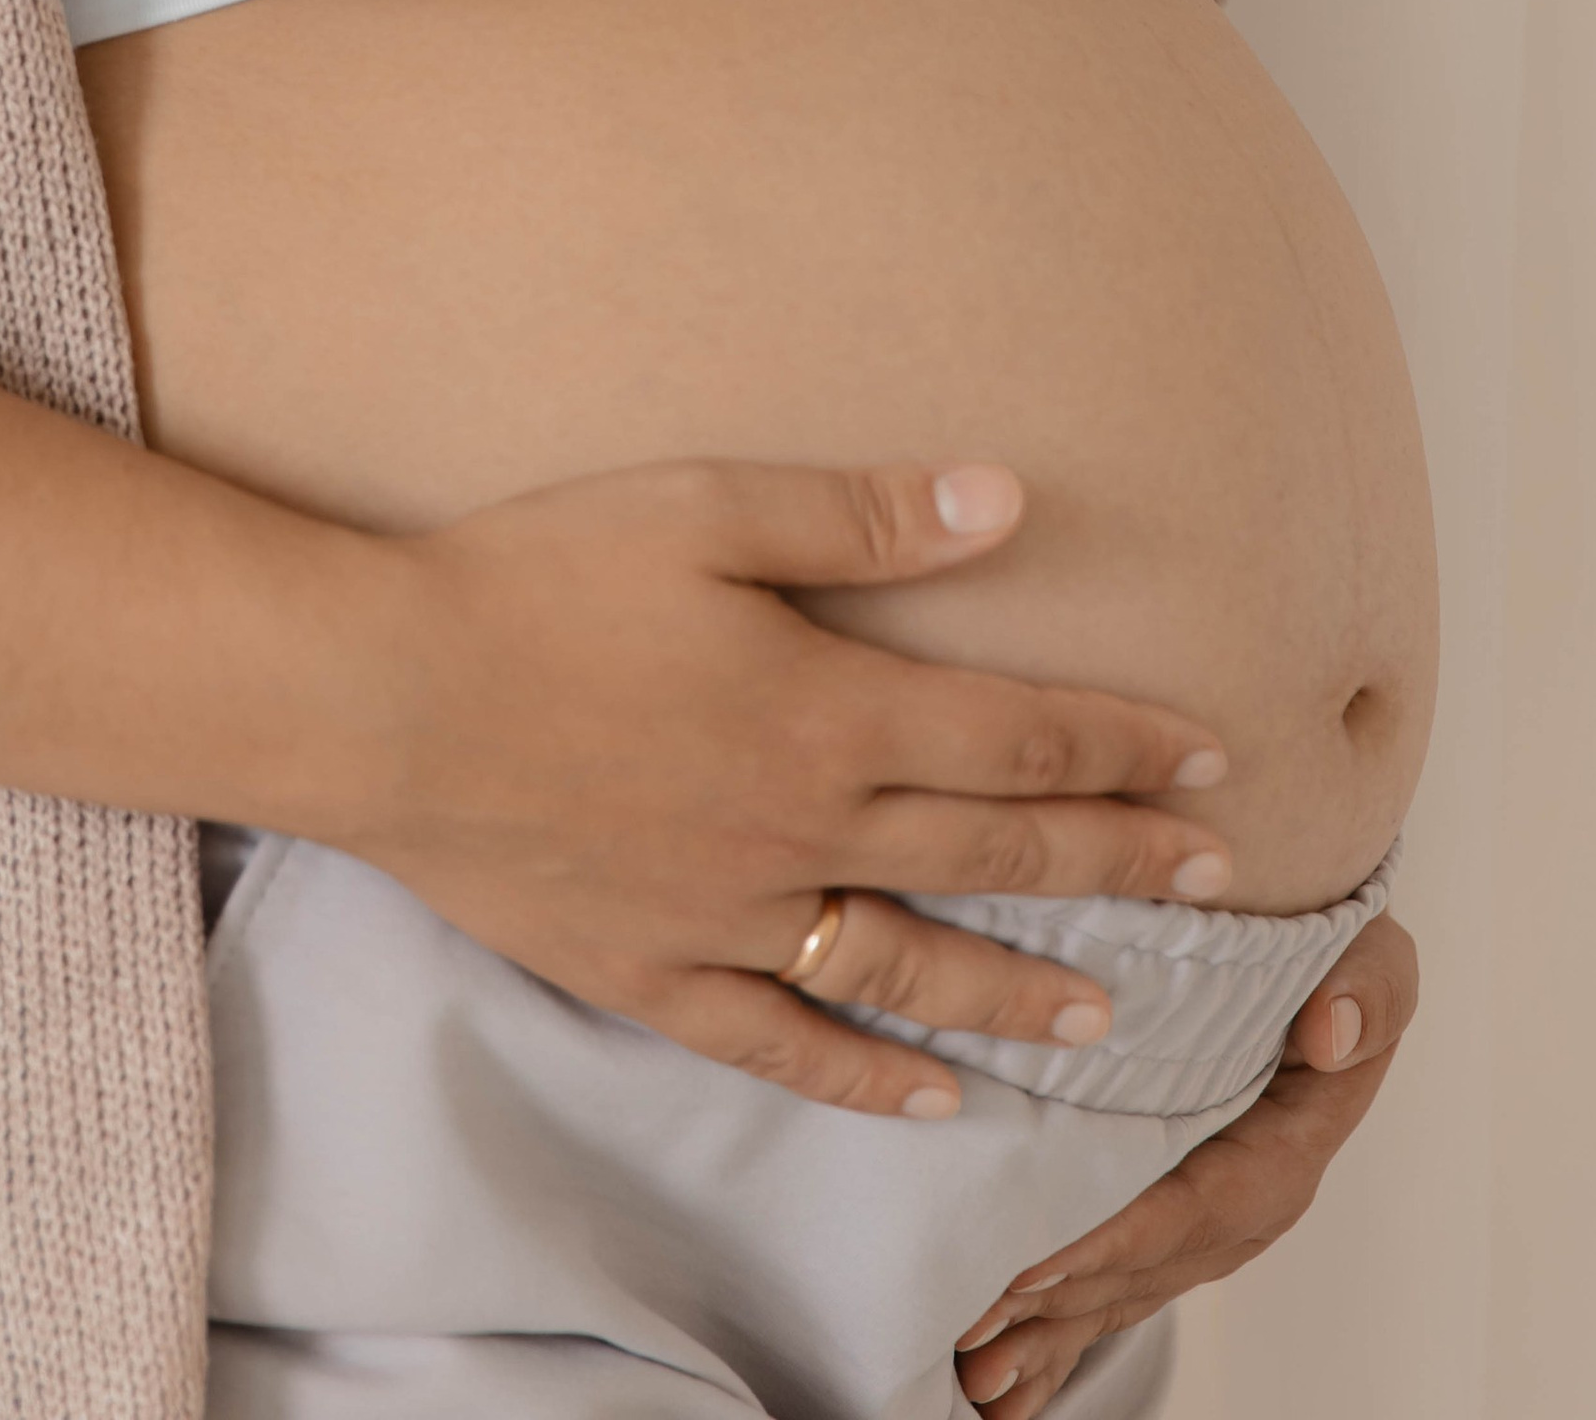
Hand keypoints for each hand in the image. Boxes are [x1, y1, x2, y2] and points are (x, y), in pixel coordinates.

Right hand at [344, 455, 1234, 1119]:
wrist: (380, 699)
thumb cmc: (535, 579)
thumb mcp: (704, 509)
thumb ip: (861, 516)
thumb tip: (1003, 497)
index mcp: (826, 708)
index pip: (1013, 737)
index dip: (1121, 747)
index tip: (1215, 763)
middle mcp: (802, 828)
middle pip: (991, 854)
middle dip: (1114, 863)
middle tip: (1212, 885)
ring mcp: (730, 916)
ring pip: (911, 968)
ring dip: (1020, 990)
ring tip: (1108, 1017)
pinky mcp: (652, 970)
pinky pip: (783, 1042)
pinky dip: (866, 1076)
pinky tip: (930, 1096)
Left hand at [952, 909, 1418, 1409]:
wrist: (1318, 972)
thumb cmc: (1334, 960)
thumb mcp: (1370, 958)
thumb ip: (1366, 992)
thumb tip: (1329, 1035)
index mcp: (1284, 1154)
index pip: (1193, 1206)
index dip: (1114, 1236)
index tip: (1035, 1259)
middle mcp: (1242, 1207)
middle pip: (1142, 1267)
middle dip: (1058, 1304)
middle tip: (968, 1325)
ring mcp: (1203, 1226)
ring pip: (1119, 1291)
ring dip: (1046, 1336)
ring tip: (971, 1370)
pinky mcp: (1168, 1224)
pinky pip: (1114, 1289)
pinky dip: (1055, 1337)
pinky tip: (998, 1386)